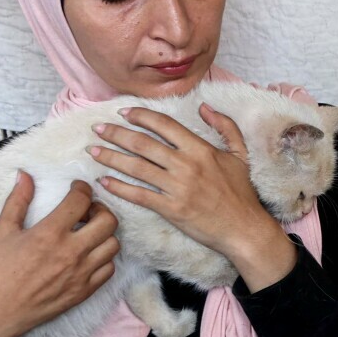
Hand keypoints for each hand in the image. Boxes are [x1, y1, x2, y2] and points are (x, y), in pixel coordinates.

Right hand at [0, 174, 119, 336]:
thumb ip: (17, 201)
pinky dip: (103, 258)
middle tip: (86, 211)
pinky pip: (109, 269)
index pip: (81, 200)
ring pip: (113, 245)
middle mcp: (71, 253)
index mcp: (50, 234)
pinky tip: (87, 255)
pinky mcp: (84, 292)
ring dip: (104, 234)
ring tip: (88, 233)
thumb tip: (25, 175)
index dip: (82, 189)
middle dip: (101, 209)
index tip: (77, 189)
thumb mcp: (2, 231)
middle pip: (108, 221)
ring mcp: (81, 274)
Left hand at [89, 103, 297, 290]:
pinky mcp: (171, 209)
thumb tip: (204, 107)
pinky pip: (139, 195)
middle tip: (98, 129)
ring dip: (110, 157)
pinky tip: (104, 182)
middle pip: (143, 144)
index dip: (141, 116)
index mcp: (200, 149)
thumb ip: (225, 126)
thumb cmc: (242, 193)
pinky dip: (119, 188)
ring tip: (92, 151)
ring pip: (136, 167)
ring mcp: (177, 188)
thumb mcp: (240, 154)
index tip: (124, 112)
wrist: (244, 229)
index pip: (164, 125)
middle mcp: (185, 165)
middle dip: (116, 134)